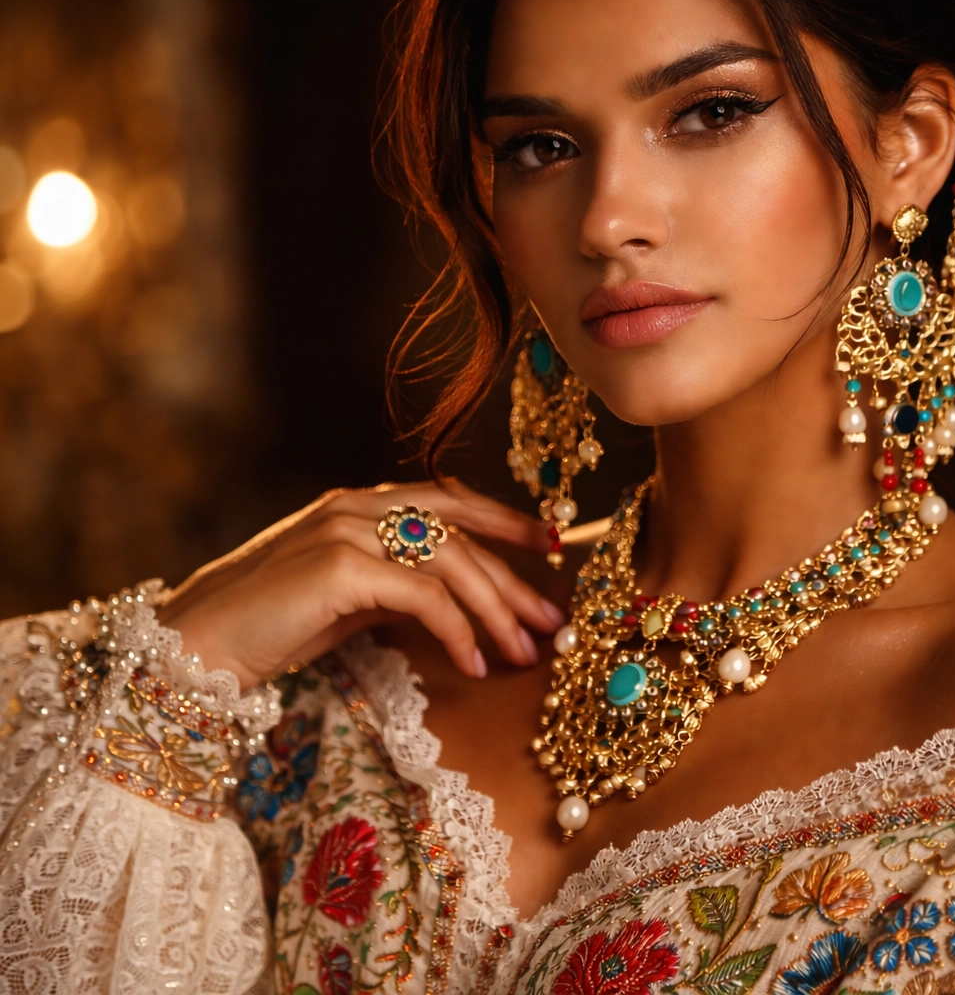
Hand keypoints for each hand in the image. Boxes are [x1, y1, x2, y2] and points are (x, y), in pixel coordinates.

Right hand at [156, 482, 563, 688]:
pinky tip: (475, 663)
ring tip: (522, 654)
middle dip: (514, 580)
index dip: (505, 521)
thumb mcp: (348, 599)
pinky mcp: (339, 566)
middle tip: (552, 622)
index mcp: (360, 505)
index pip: (451, 500)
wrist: (195, 647)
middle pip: (461, 535)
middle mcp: (356, 507)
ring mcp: (346, 530)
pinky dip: (457, 630)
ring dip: (495, 612)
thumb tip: (460, 605)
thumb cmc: (270, 627)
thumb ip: (397, 585)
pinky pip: (423, 595)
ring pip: (451, 563)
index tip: (551, 545)